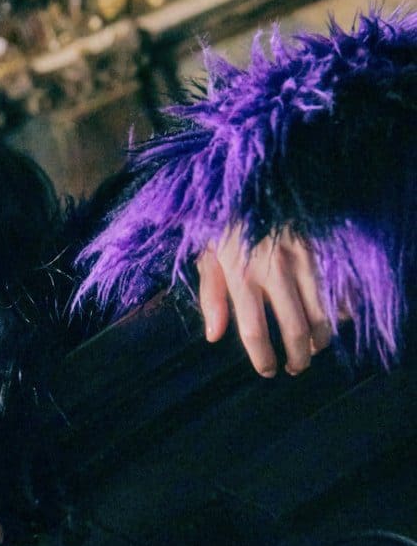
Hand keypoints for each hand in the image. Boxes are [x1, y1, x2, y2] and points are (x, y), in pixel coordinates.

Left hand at [196, 227, 331, 376]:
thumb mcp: (206, 254)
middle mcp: (273, 269)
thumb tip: (213, 336)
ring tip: (314, 346)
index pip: (253, 330)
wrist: (253, 175)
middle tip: (297, 367)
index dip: (262, 357)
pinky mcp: (321, 245)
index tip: (268, 370)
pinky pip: (338, 287)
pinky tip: (334, 318)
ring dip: (321, 337)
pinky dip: (340, 308)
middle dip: (298, 356)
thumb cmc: (225, 220)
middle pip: (294, 328)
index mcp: (239, 274)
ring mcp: (302, 257)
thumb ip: (210, 296)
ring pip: (322, 312)